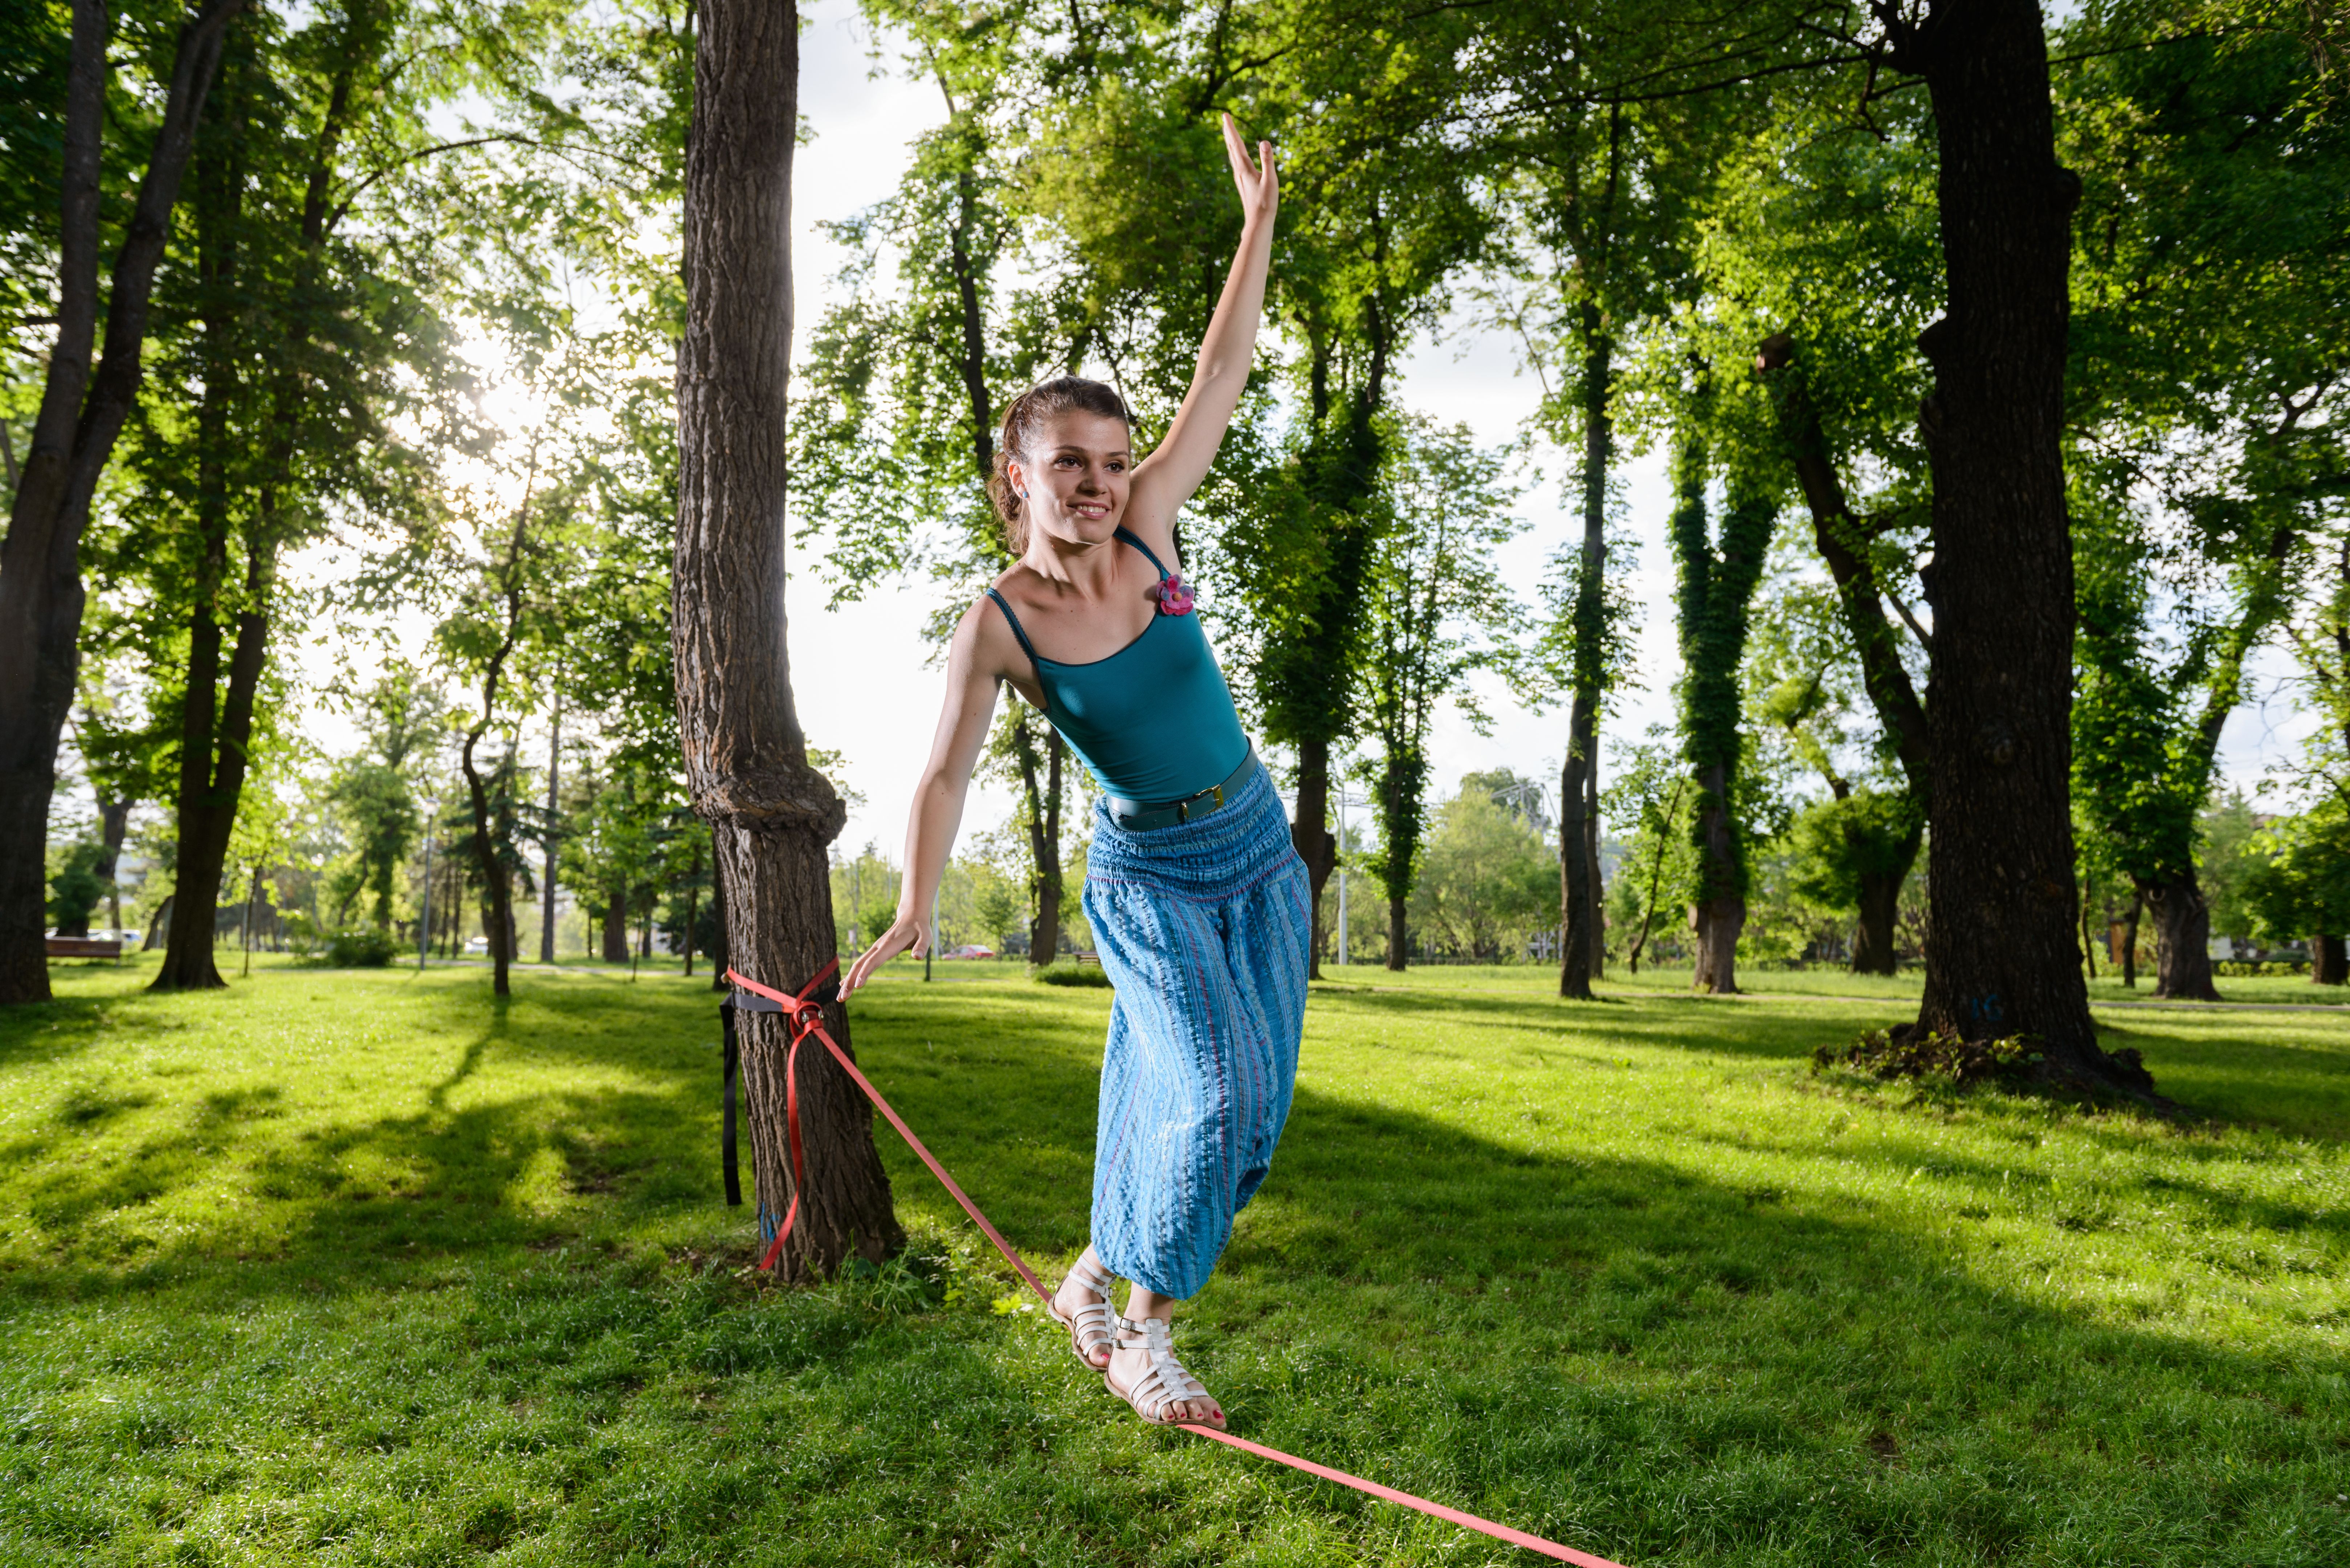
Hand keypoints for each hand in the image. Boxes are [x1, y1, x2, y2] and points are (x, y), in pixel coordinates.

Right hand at [841, 914, 926, 998]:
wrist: (912, 917)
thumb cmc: (920, 929)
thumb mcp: (926, 937)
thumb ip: (922, 947)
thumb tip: (917, 957)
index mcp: (888, 946)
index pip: (874, 961)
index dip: (865, 973)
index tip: (857, 986)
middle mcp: (878, 947)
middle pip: (860, 965)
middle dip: (850, 982)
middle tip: (842, 998)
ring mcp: (875, 949)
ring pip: (857, 965)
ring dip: (848, 981)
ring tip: (841, 998)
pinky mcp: (875, 951)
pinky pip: (861, 964)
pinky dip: (852, 975)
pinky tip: (845, 984)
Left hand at [1222, 111, 1276, 229]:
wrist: (1258, 222)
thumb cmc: (1266, 203)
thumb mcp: (1270, 180)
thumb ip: (1267, 160)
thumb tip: (1264, 141)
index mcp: (1244, 168)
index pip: (1236, 143)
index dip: (1230, 128)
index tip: (1225, 115)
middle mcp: (1238, 171)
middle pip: (1231, 147)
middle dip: (1228, 131)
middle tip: (1224, 118)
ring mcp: (1239, 177)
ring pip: (1232, 154)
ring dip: (1230, 141)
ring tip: (1227, 132)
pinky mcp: (1242, 182)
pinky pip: (1236, 162)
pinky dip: (1234, 152)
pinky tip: (1236, 154)